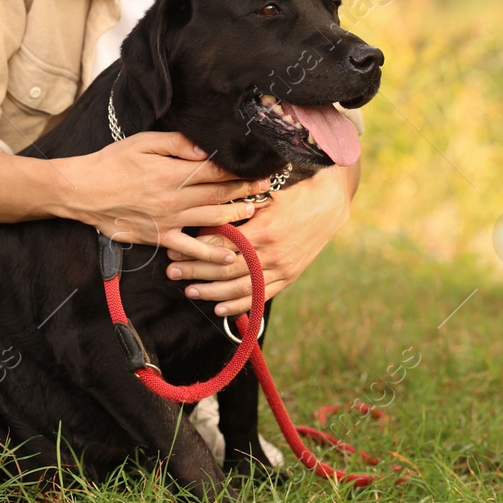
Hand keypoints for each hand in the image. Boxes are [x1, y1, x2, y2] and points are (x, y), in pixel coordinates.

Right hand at [64, 132, 274, 265]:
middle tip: (268, 188)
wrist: (82, 191)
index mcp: (173, 172)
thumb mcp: (143, 142)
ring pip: (211, 219)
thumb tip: (205, 149)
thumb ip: (177, 144)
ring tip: (256, 211)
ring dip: (237, 215)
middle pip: (220, 194)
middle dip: (247, 190)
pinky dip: (210, 252)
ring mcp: (168, 220)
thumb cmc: (112, 162)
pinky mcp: (159, 237)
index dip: (241, 170)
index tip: (260, 167)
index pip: (216, 171)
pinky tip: (229, 256)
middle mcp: (175, 198)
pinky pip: (189, 247)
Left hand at [164, 163, 354, 314]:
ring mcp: (282, 268)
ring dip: (213, 291)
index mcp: (264, 229)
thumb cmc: (294, 194)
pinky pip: (261, 295)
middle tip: (173, 272)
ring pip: (241, 287)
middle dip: (196, 272)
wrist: (328, 205)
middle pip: (227, 269)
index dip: (197, 249)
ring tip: (190, 291)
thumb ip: (238, 206)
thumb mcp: (266, 194)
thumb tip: (206, 214)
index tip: (176, 249)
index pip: (223, 245)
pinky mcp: (289, 277)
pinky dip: (240, 304)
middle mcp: (272, 253)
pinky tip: (220, 308)